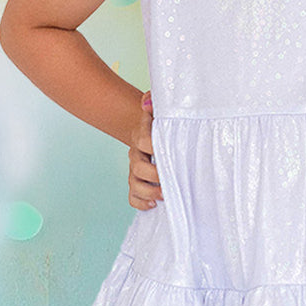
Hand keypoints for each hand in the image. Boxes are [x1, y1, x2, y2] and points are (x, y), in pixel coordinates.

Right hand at [129, 90, 161, 209]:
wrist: (153, 132)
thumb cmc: (163, 123)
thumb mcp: (162, 109)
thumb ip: (154, 101)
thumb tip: (147, 103)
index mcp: (142, 135)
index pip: (144, 140)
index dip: (154, 147)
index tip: (169, 151)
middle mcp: (136, 153)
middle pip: (138, 167)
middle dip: (155, 176)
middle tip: (172, 178)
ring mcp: (135, 169)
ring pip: (134, 184)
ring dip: (149, 193)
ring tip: (165, 195)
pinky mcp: (137, 183)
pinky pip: (132, 197)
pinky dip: (141, 203)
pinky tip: (154, 204)